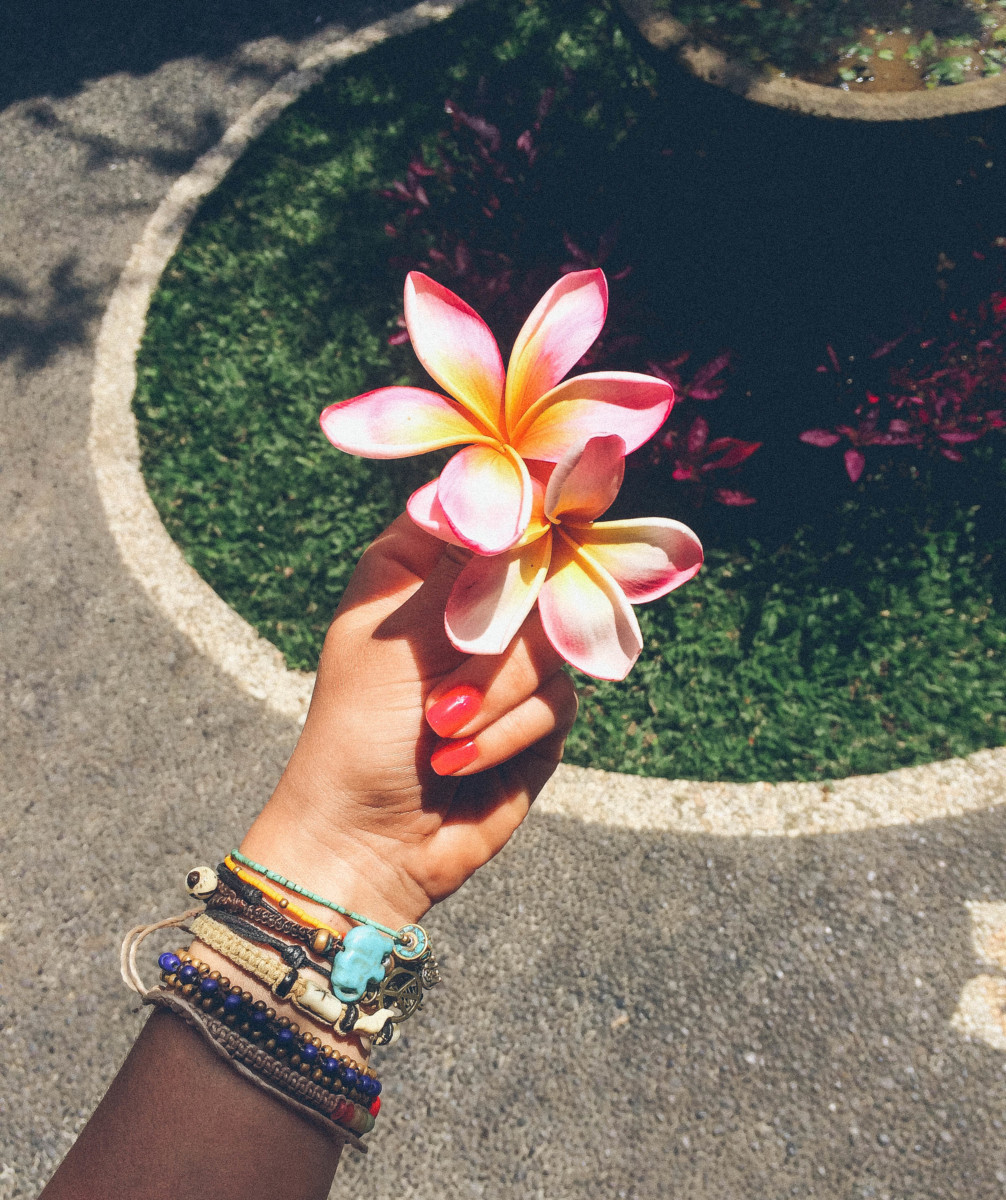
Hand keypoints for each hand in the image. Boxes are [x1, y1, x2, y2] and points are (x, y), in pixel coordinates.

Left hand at [241, 515, 578, 931]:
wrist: (366, 842)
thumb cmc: (358, 731)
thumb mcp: (399, 635)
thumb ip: (469, 570)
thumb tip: (526, 492)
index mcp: (419, 567)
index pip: (484, 509)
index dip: (516, 508)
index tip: (536, 519)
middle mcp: (470, 607)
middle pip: (536, 571)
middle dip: (495, 634)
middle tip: (448, 671)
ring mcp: (508, 663)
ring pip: (553, 641)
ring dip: (493, 694)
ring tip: (439, 730)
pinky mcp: (537, 717)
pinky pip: (558, 699)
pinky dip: (507, 732)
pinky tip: (458, 759)